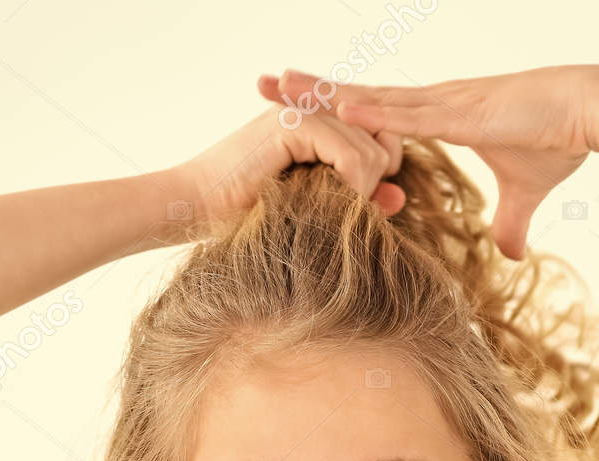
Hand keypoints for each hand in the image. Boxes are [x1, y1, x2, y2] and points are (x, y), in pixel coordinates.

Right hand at [180, 104, 406, 229]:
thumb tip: (401, 196)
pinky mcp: (295, 124)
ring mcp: (304, 111)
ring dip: (361, 191)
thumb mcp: (316, 206)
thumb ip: (358, 197)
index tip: (361, 202)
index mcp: (319, 121)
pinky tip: (326, 204)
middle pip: (384, 140)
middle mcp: (315, 108)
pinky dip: (350, 187)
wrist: (196, 206)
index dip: (382, 171)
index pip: (380, 135)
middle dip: (375, 183)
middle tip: (346, 211)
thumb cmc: (246, 214)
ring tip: (331, 211)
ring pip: (371, 150)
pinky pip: (351, 156)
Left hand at [259, 64, 598, 259]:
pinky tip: (337, 109)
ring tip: (281, 88)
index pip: (374, 112)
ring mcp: (443, 103)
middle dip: (310, 92)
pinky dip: (372, 113)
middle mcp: (433, 103)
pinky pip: (407, 114)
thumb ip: (510, 224)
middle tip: (265, 84)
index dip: (334, 108)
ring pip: (371, 98)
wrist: (591, 112)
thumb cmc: (561, 141)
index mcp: (440, 116)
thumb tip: (511, 256)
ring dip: (326, 95)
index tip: (296, 105)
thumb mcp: (525, 192)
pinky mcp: (460, 111)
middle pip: (358, 97)